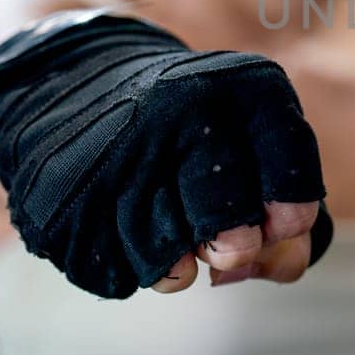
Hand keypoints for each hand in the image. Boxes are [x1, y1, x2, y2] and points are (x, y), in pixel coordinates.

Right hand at [0, 9, 332, 298]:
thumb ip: (284, 210)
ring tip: (172, 235)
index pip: (289, 164)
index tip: (283, 222)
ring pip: (169, 262)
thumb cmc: (181, 124)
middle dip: (237, 248)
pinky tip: (120, 227)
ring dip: (178, 265)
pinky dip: (128, 268)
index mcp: (237, 86)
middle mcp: (176, 111)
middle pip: (228, 219)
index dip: (294, 208)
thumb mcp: (245, 136)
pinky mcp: (61, 205)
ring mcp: (113, 157)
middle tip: (230, 249)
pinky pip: (116, 275)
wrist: (65, 80)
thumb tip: (283, 267)